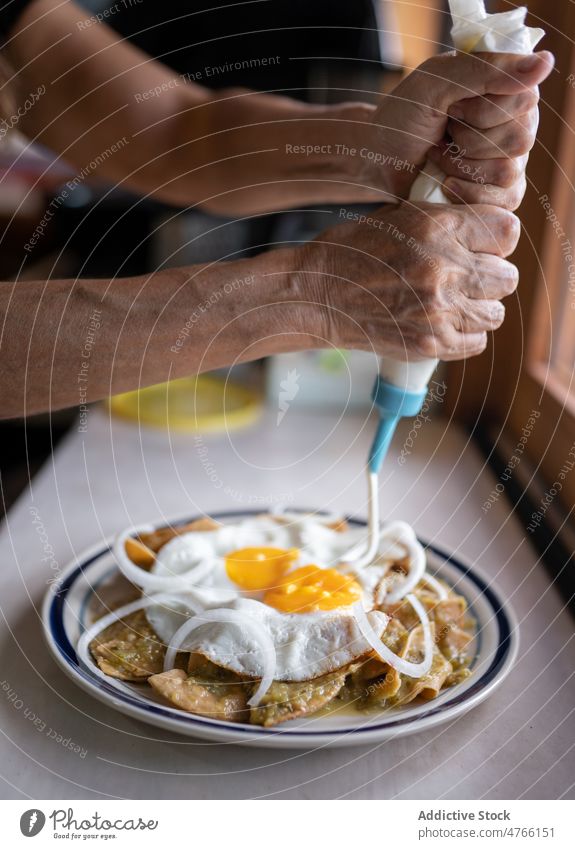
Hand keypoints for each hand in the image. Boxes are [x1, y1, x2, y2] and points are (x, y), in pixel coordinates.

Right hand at [299, 202, 519, 360]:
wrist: (317, 295)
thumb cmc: (355, 251)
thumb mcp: (401, 216)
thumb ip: (449, 222)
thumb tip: (490, 233)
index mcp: (437, 226)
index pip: (507, 232)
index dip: (496, 241)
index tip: (482, 247)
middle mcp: (442, 267)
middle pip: (507, 277)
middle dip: (490, 278)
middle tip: (465, 279)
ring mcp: (437, 309)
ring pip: (494, 313)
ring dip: (478, 309)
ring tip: (453, 303)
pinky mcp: (430, 343)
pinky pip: (477, 342)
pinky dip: (465, 335)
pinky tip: (444, 323)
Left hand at [366, 51, 553, 208]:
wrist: (377, 162)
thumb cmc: (402, 119)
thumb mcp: (433, 83)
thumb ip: (483, 70)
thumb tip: (545, 63)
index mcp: (506, 88)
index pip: (523, 100)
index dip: (483, 110)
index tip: (453, 108)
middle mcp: (515, 122)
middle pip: (518, 139)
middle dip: (469, 141)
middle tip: (444, 134)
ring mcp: (509, 161)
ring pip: (509, 172)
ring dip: (463, 167)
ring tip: (440, 157)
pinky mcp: (499, 195)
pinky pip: (503, 202)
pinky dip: (467, 194)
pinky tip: (446, 183)